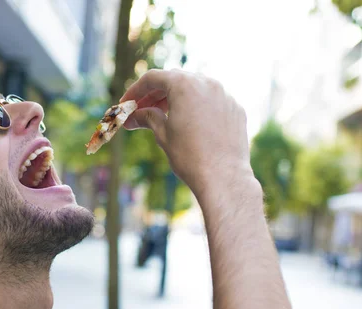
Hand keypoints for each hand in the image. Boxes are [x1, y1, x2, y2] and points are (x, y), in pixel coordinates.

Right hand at [121, 69, 250, 191]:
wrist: (223, 177)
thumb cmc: (189, 156)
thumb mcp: (163, 134)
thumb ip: (147, 118)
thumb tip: (133, 116)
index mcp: (184, 85)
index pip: (152, 78)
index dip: (135, 91)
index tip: (126, 104)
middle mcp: (206, 83)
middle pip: (174, 80)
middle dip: (155, 94)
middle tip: (141, 110)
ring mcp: (224, 94)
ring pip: (195, 88)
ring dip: (177, 98)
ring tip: (164, 116)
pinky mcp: (235, 108)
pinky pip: (211, 100)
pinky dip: (196, 106)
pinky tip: (189, 123)